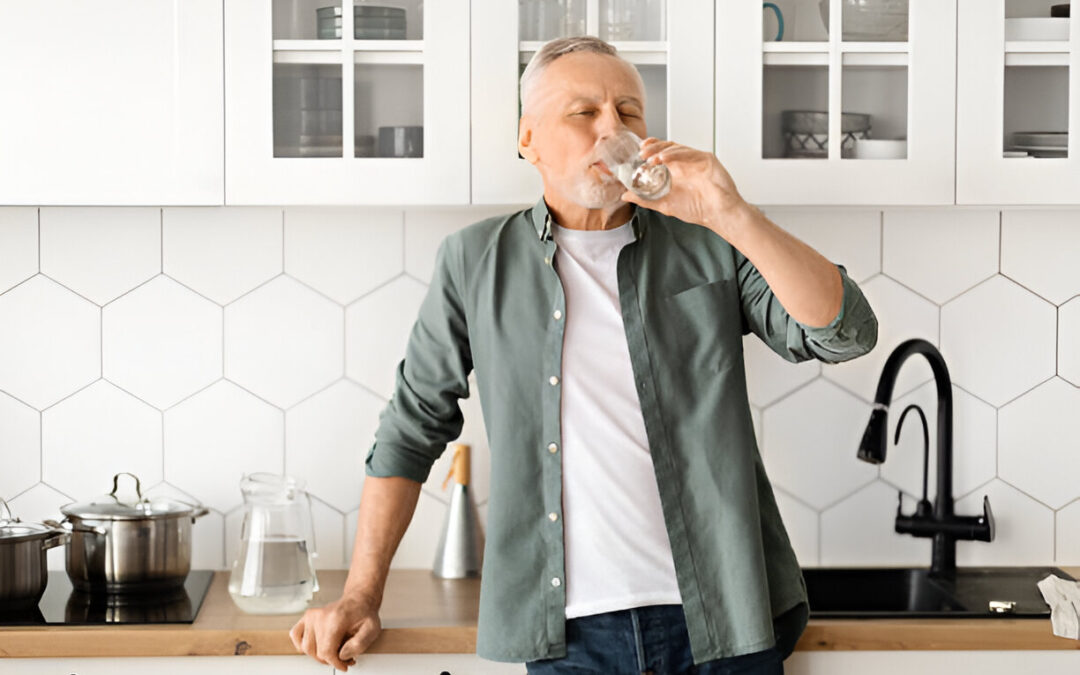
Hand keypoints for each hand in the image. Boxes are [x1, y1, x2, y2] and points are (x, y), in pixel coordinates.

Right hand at [290, 594, 381, 671]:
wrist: (358, 599)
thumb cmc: (364, 613)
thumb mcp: (372, 629)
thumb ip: (359, 644)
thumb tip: (342, 655)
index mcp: (336, 619)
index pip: (327, 651)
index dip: (336, 663)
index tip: (344, 665)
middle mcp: (321, 616)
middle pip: (317, 652)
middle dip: (331, 660)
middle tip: (344, 658)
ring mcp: (312, 615)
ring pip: (306, 648)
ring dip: (319, 655)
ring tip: (334, 652)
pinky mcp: (307, 616)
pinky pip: (295, 635)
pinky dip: (302, 645)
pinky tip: (316, 646)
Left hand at [621, 137, 747, 238]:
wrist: (718, 215)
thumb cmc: (698, 209)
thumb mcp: (664, 204)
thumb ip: (645, 199)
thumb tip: (626, 196)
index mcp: (677, 171)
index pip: (662, 154)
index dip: (650, 149)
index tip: (638, 151)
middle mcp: (686, 163)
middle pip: (668, 147)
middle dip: (653, 148)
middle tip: (641, 153)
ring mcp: (696, 160)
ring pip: (677, 148)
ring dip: (661, 151)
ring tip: (649, 158)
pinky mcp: (706, 159)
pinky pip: (689, 152)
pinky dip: (675, 154)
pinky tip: (663, 159)